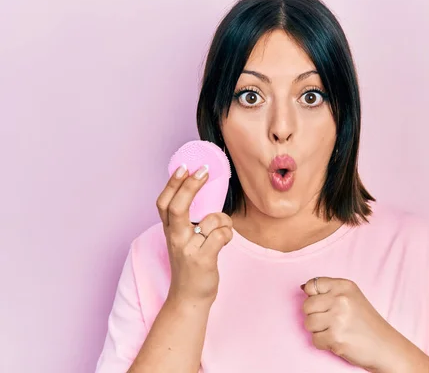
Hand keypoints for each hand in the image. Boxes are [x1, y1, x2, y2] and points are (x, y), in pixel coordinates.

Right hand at [156, 164, 232, 304]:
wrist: (189, 297)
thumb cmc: (190, 263)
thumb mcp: (182, 240)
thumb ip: (188, 219)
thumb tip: (202, 192)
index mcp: (170, 230)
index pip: (164, 203)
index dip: (173, 184)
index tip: (184, 167)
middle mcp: (176, 238)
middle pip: (178, 207)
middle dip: (191, 186)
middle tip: (203, 171)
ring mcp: (188, 249)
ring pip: (211, 220)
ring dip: (223, 220)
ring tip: (222, 229)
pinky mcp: (203, 260)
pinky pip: (222, 235)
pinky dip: (228, 234)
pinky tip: (224, 242)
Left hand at [301, 277, 399, 371]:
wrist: (385, 346)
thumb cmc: (366, 322)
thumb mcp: (352, 297)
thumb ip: (329, 291)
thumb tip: (302, 288)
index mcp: (344, 286)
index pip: (312, 285)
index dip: (313, 297)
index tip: (325, 305)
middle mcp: (340, 299)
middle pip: (306, 305)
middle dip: (315, 316)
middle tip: (331, 321)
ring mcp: (337, 318)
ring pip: (308, 323)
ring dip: (318, 331)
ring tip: (335, 330)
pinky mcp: (335, 338)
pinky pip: (314, 340)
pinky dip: (323, 343)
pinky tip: (337, 340)